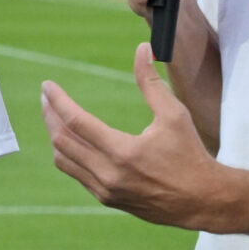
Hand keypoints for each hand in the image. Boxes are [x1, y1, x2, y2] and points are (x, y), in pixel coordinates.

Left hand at [41, 49, 233, 230]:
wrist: (202, 200)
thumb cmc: (190, 154)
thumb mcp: (174, 115)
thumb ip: (151, 83)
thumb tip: (142, 49)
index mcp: (123, 152)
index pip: (76, 121)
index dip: (57, 100)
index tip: (47, 85)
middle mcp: (108, 174)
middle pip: (62, 140)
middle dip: (50, 115)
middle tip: (46, 98)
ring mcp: (105, 190)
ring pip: (63, 160)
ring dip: (55, 136)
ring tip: (54, 117)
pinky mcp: (107, 199)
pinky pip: (76, 174)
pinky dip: (68, 154)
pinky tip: (72, 141)